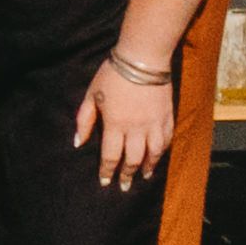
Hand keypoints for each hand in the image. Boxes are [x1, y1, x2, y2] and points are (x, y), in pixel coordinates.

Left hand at [72, 59, 174, 190]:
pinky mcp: (167, 116)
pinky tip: (158, 156)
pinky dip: (162, 151)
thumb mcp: (92, 94)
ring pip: (153, 153)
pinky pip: (166, 139)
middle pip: (132, 159)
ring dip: (148, 167)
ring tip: (144, 176)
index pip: (111, 156)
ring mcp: (154, 123)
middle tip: (124, 186)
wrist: (142, 58)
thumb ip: (85, 120)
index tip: (105, 181)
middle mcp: (136, 128)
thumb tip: (78, 142)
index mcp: (115, 124)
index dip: (107, 171)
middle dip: (127, 174)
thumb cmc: (113, 74)